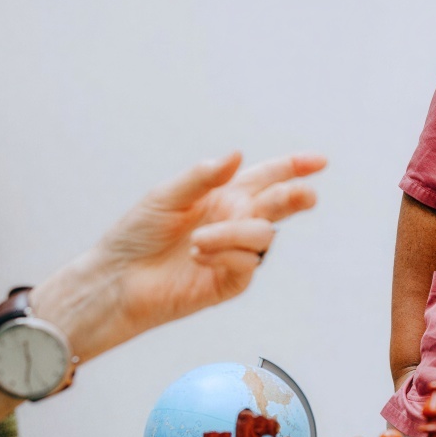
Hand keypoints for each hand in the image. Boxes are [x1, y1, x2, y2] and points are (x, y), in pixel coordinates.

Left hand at [31, 151, 326, 362]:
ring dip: (232, 234)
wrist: (116, 279)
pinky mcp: (232, 281)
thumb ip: (202, 176)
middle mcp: (236, 222)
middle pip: (280, 205)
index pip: (268, 177)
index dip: (294, 168)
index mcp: (225, 196)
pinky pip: (246, 263)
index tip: (319, 162)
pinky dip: (224, 256)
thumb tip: (237, 155)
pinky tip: (198, 257)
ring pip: (263, 235)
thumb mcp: (166, 196)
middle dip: (295, 197)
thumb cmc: (136, 235)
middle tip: (305, 194)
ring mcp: (236, 252)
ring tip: (196, 242)